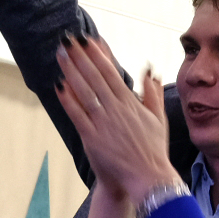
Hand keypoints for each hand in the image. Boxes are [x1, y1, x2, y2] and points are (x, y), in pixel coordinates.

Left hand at [51, 37, 174, 217]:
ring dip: (71, 71)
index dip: (98, 54)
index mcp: (131, 103)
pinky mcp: (93, 138)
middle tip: (68, 39)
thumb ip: (153, 93)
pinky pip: (78, 115)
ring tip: (61, 54)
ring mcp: (103, 123)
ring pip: (84, 91)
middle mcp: (116, 109)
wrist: (148, 178)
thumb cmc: (153, 150)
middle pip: (95, 77)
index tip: (89, 39)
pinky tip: (59, 85)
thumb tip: (150, 70)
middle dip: (81, 56)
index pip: (111, 72)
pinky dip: (68, 100)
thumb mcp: (159, 118)